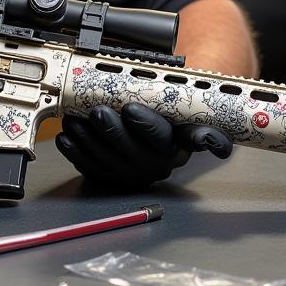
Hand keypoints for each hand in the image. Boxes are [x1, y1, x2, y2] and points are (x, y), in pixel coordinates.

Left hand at [55, 103, 231, 188]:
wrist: (160, 126)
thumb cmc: (171, 115)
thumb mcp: (190, 116)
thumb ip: (202, 128)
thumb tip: (218, 145)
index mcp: (176, 149)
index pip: (163, 139)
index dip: (147, 126)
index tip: (131, 108)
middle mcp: (154, 166)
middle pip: (132, 153)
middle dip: (112, 132)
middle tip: (97, 110)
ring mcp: (130, 174)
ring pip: (108, 162)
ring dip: (88, 140)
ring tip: (76, 119)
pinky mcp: (110, 176)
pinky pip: (90, 168)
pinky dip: (76, 152)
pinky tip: (67, 137)